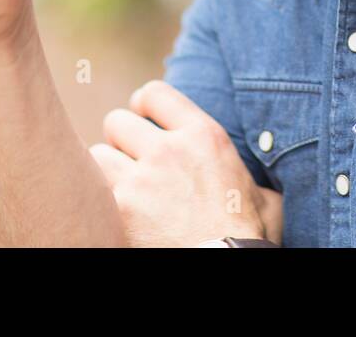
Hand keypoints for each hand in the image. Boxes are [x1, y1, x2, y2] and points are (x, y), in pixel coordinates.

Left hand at [90, 81, 282, 246]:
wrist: (225, 262)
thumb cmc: (248, 236)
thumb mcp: (262, 194)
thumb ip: (248, 176)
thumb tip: (259, 185)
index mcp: (204, 136)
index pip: (154, 93)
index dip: (141, 105)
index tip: (141, 119)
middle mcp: (169, 150)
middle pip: (117, 121)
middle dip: (120, 140)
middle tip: (128, 160)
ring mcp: (142, 178)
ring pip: (97, 154)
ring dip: (105, 171)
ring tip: (120, 188)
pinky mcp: (120, 208)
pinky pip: (93, 190)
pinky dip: (99, 199)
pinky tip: (111, 210)